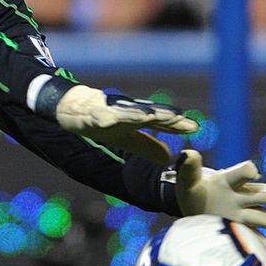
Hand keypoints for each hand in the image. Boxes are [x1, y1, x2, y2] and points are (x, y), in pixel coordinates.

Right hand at [51, 85, 197, 163]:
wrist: (71, 107)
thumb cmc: (100, 120)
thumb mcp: (124, 137)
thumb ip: (145, 146)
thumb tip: (168, 158)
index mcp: (135, 118)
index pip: (159, 121)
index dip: (175, 124)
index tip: (194, 127)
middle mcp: (124, 112)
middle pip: (146, 113)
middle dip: (162, 115)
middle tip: (179, 118)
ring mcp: (107, 111)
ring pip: (124, 112)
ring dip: (137, 114)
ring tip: (150, 116)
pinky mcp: (89, 114)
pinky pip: (96, 116)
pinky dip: (102, 117)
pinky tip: (107, 120)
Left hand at [174, 149, 265, 256]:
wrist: (193, 204)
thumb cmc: (192, 189)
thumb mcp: (187, 179)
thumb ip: (188, 167)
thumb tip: (188, 153)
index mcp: (228, 181)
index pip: (241, 173)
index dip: (247, 171)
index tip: (252, 173)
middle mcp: (240, 196)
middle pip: (257, 195)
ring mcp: (243, 213)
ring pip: (260, 216)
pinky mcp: (241, 229)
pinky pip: (255, 236)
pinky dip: (264, 245)